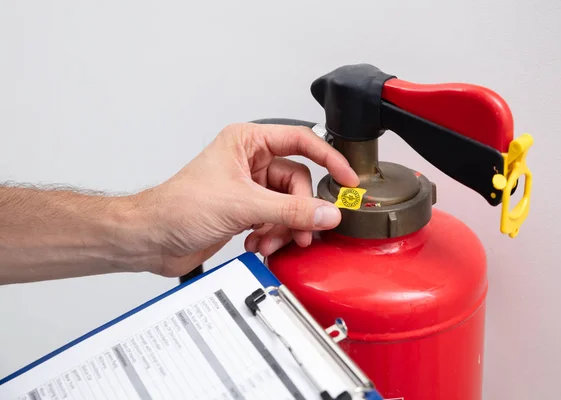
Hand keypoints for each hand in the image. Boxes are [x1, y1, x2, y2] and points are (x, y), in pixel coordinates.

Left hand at [137, 123, 358, 277]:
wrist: (152, 239)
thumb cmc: (178, 207)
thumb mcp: (242, 206)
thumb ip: (290, 210)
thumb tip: (326, 212)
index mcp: (247, 142)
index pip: (301, 141)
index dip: (329, 159)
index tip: (348, 179)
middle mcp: (250, 162)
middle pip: (297, 182)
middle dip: (299, 210)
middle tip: (302, 231)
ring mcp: (249, 188)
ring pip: (288, 205)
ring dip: (284, 227)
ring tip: (269, 240)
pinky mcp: (246, 211)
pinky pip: (276, 220)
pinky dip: (272, 234)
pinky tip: (256, 243)